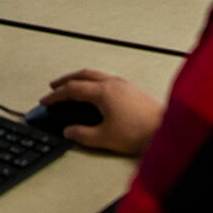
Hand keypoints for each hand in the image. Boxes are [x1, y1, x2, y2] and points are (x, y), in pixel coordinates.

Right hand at [41, 69, 163, 154]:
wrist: (166, 130)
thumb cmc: (140, 132)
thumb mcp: (104, 138)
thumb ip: (82, 134)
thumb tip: (69, 132)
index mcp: (103, 92)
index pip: (72, 90)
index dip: (55, 95)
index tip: (45, 100)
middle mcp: (113, 84)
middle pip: (83, 75)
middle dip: (65, 80)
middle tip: (54, 87)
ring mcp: (124, 85)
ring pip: (96, 75)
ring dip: (80, 79)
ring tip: (72, 86)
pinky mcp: (133, 90)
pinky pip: (106, 79)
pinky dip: (94, 82)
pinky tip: (96, 92)